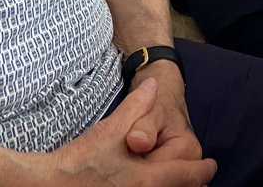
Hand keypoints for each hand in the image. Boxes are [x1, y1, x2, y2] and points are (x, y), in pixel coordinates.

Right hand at [46, 79, 215, 186]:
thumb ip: (137, 107)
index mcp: (148, 180)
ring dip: (175, 185)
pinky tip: (153, 182)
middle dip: (191, 182)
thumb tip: (153, 86)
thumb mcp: (111, 130)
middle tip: (199, 175)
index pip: (188, 176)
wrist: (50, 184)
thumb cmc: (80, 160)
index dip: (203, 170)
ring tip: (179, 178)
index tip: (211, 166)